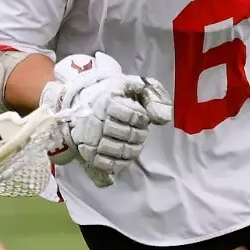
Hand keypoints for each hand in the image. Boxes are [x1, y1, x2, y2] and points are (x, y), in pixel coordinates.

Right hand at [38, 52, 174, 186]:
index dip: (143, 119)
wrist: (86, 101)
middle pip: (126, 134)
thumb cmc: (115, 95)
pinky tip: (127, 157)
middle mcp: (97, 119)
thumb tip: (163, 119)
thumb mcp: (133, 85)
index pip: (133, 116)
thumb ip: (152, 95)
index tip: (143, 119)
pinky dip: (120, 163)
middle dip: (139, 135)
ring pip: (116, 149)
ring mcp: (91, 137)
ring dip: (132, 150)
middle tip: (141, 133)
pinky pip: (105, 164)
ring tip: (136, 145)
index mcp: (109, 101)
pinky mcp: (87, 152)